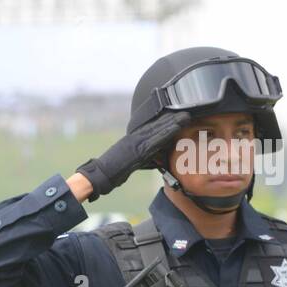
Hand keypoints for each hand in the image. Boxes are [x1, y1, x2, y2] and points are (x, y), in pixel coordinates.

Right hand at [77, 111, 191, 199]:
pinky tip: (177, 127)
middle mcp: (135, 137)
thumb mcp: (131, 163)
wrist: (100, 175)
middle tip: (186, 112)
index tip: (177, 116)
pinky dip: (168, 132)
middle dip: (172, 119)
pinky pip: (156, 139)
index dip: (165, 121)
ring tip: (186, 116)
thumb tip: (157, 158)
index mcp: (132, 140)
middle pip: (156, 125)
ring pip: (158, 129)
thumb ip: (145, 158)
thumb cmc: (113, 172)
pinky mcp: (138, 149)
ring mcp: (136, 142)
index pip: (151, 128)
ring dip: (173, 122)